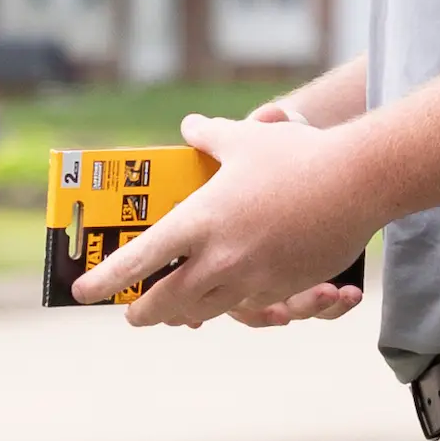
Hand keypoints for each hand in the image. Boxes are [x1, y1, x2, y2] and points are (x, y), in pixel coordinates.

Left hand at [71, 112, 378, 327]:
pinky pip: (244, 304)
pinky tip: (226, 293)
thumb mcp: (246, 138)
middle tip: (131, 312)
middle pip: (166, 302)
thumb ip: (210, 136)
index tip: (83, 291)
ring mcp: (252, 279)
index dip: (107, 279)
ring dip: (184, 312)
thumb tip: (190, 128)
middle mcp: (220, 259)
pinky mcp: (281, 288)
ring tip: (174, 309)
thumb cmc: (296, 156)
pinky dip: (227, 302)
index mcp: (201, 222)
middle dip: (143, 311)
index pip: (140, 260)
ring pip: (204, 310)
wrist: (357, 182)